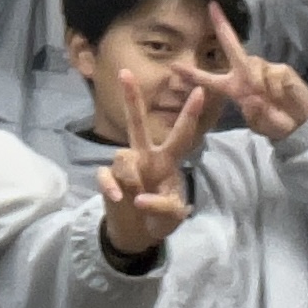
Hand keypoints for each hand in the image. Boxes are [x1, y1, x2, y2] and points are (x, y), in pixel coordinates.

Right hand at [98, 72, 208, 255]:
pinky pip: (106, 175)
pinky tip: (118, 198)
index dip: (190, 113)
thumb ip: (163, 206)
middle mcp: (145, 157)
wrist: (138, 234)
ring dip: (131, 177)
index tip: (201, 90)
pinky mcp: (108, 179)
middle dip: (131, 98)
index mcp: (167, 160)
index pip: (181, 135)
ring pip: (123, 156)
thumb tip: (140, 198)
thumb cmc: (161, 217)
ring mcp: (126, 167)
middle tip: (125, 72)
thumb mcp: (173, 216)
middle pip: (137, 123)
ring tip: (135, 198)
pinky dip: (111, 186)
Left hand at [173, 2, 307, 140]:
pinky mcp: (281, 69)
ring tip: (271, 101)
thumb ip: (253, 113)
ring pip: (254, 67)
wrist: (301, 123)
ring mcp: (264, 69)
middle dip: (222, 26)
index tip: (173, 66)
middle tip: (212, 7)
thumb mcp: (260, 124)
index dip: (191, 73)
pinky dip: (275, 89)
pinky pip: (272, 75)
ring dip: (259, 85)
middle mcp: (246, 74)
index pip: (209, 79)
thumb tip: (252, 98)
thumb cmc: (276, 122)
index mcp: (234, 88)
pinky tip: (281, 96)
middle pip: (232, 47)